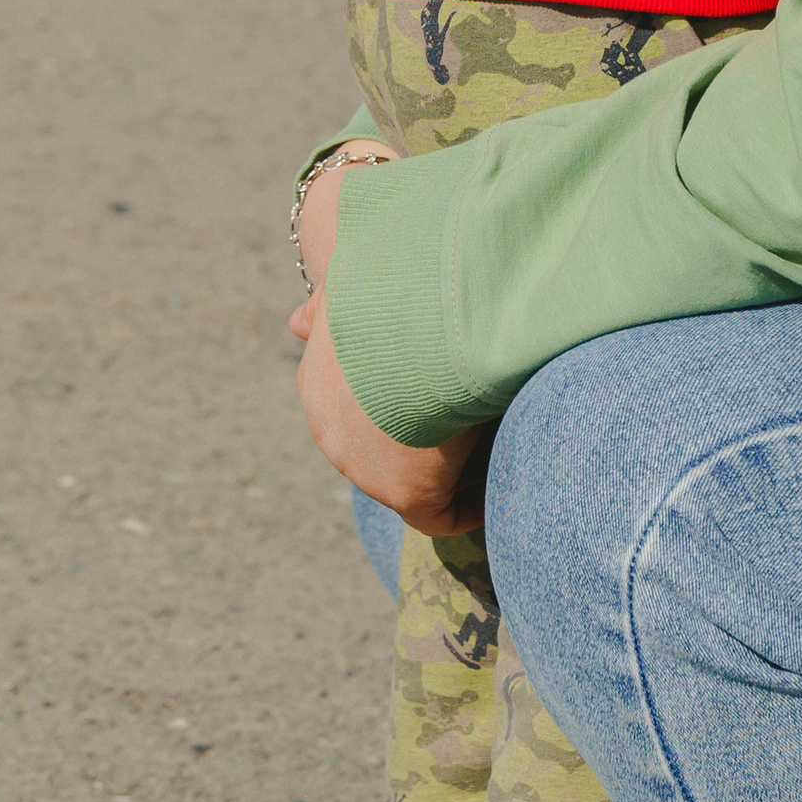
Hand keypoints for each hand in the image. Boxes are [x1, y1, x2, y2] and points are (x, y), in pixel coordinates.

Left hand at [290, 281, 484, 530]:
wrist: (419, 318)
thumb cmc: (398, 292)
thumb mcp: (350, 288)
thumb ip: (326, 308)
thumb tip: (295, 325)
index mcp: (323, 385)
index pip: (361, 408)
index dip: (405, 405)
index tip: (446, 392)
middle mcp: (335, 435)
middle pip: (387, 449)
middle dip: (429, 440)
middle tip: (480, 420)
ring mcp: (366, 470)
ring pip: (416, 480)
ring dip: (454, 469)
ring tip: (500, 445)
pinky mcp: (406, 494)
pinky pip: (442, 513)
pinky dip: (473, 502)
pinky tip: (506, 479)